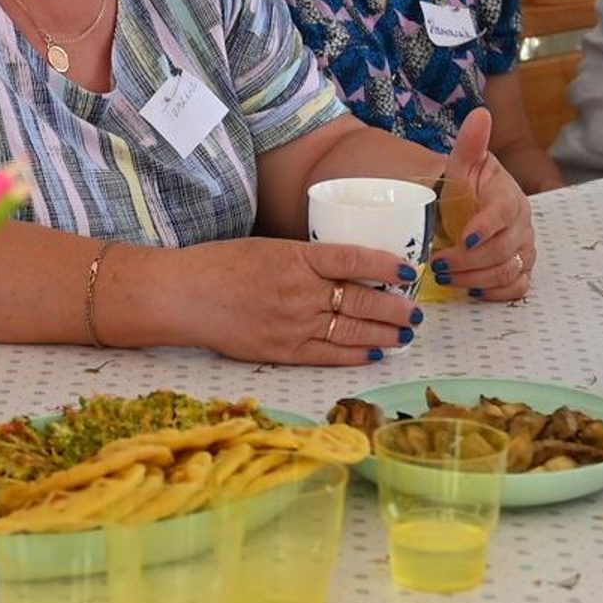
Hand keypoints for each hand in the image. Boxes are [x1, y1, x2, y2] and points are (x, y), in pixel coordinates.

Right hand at [185, 240, 422, 366]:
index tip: (408, 270)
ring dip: (384, 333)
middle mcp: (299, 292)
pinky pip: (327, 355)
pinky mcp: (281, 350)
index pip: (353, 259)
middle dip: (395, 308)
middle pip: (360, 299)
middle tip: (418, 311)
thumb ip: (306, 259)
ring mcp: (292, 324)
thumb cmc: (222, 265)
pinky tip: (374, 353)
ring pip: (350, 330)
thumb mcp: (269, 247)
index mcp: (296, 257)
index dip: (386, 265)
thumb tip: (346, 268)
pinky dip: (354, 355)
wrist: (184, 295)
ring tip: (406, 334)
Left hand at [433, 106, 535, 301]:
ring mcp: (524, 249)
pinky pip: (518, 288)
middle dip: (469, 261)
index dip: (485, 228)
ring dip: (476, 278)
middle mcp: (522, 225)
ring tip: (446, 277)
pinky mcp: (521, 269)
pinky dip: (495, 293)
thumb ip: (471, 142)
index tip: (462, 239)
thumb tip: (480, 113)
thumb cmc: (462, 186)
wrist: (464, 207)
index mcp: (510, 196)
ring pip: (509, 271)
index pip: (504, 214)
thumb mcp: (462, 163)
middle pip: (504, 249)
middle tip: (439, 264)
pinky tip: (471, 290)